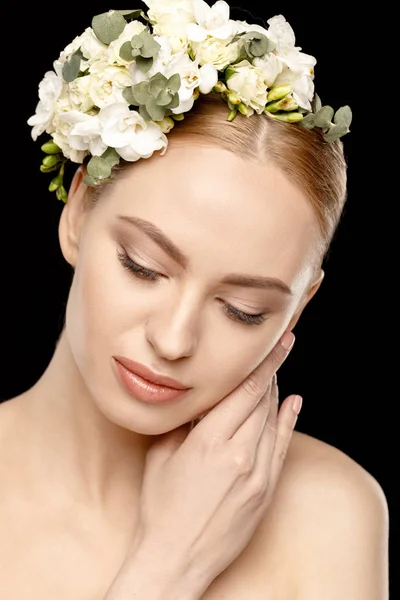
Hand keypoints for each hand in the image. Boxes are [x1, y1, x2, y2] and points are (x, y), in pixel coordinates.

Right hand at [112, 331, 300, 595]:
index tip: (278, 342)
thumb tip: (200, 397)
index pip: (246, 390)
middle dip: (270, 372)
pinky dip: (288, 422)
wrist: (175, 557)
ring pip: (273, 420)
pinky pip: (282, 447)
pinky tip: (293, 404)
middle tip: (275, 349)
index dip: (264, 363)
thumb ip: (184, 420)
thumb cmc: (160, 506)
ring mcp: (257, 475)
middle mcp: (240, 454)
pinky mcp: (265, 491)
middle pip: (263, 401)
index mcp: (210, 441)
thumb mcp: (162, 453)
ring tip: (275, 372)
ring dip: (275, 394)